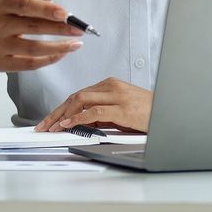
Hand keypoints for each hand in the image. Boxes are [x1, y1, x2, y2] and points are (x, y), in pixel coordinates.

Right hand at [0, 0, 83, 78]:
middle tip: (78, 29)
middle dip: (59, 28)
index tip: (65, 14)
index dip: (46, 10)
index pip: (24, 5)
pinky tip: (62, 53)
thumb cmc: (9, 9)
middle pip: (31, 27)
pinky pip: (28, 64)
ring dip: (58, 47)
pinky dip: (48, 59)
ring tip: (76, 43)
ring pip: (32, 48)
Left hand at [35, 78, 152, 132]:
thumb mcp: (120, 110)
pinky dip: (78, 118)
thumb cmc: (147, 112)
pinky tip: (68, 124)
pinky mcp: (121, 108)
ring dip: (62, 115)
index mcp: (110, 84)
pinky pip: (94, 112)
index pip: (79, 94)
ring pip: (80, 101)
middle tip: (44, 125)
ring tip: (52, 127)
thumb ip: (101, 112)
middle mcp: (111, 86)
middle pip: (75, 96)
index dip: (61, 108)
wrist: (168, 112)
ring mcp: (116, 96)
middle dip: (56, 112)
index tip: (49, 120)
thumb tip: (80, 121)